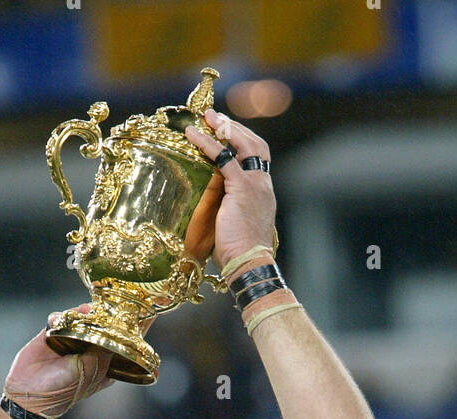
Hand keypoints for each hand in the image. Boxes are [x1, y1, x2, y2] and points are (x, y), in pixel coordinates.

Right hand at [3, 305, 114, 418]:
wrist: (30, 392)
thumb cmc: (63, 389)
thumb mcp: (90, 370)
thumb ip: (102, 350)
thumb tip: (113, 330)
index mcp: (102, 365)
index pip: (114, 343)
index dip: (118, 331)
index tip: (120, 319)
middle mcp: (87, 351)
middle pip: (97, 328)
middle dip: (99, 317)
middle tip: (100, 310)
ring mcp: (69, 342)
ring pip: (79, 320)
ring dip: (80, 314)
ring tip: (83, 311)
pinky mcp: (51, 335)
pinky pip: (58, 320)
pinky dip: (59, 317)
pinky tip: (58, 320)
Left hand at [185, 109, 275, 272]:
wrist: (249, 263)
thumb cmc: (239, 254)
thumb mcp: (234, 225)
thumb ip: (226, 209)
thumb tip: (210, 206)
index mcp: (262, 193)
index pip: (257, 159)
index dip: (243, 142)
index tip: (227, 133)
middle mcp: (262, 184)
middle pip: (255, 145)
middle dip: (235, 128)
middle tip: (215, 117)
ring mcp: (254, 184)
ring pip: (243, 145)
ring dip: (225, 128)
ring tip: (208, 118)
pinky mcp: (241, 188)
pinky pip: (224, 158)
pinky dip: (208, 144)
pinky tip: (193, 136)